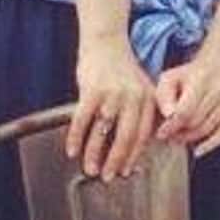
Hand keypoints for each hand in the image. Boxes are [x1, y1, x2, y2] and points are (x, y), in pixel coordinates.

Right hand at [66, 34, 159, 181]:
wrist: (106, 42)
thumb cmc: (121, 69)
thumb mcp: (140, 88)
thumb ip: (142, 113)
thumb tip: (137, 146)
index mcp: (147, 98)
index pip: (143, 134)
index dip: (133, 155)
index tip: (126, 171)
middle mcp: (133, 97)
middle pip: (125, 136)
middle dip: (116, 161)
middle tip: (108, 177)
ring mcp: (112, 93)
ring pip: (102, 131)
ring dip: (94, 153)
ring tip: (89, 168)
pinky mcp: (92, 90)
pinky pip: (82, 120)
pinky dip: (76, 138)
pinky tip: (72, 150)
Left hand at [154, 43, 219, 157]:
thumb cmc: (190, 75)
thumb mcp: (170, 78)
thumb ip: (163, 96)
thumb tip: (169, 116)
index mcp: (201, 77)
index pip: (185, 111)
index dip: (171, 126)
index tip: (161, 133)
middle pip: (196, 122)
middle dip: (180, 132)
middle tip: (170, 136)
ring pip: (208, 129)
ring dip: (191, 138)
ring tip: (180, 137)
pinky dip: (210, 145)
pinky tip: (198, 150)